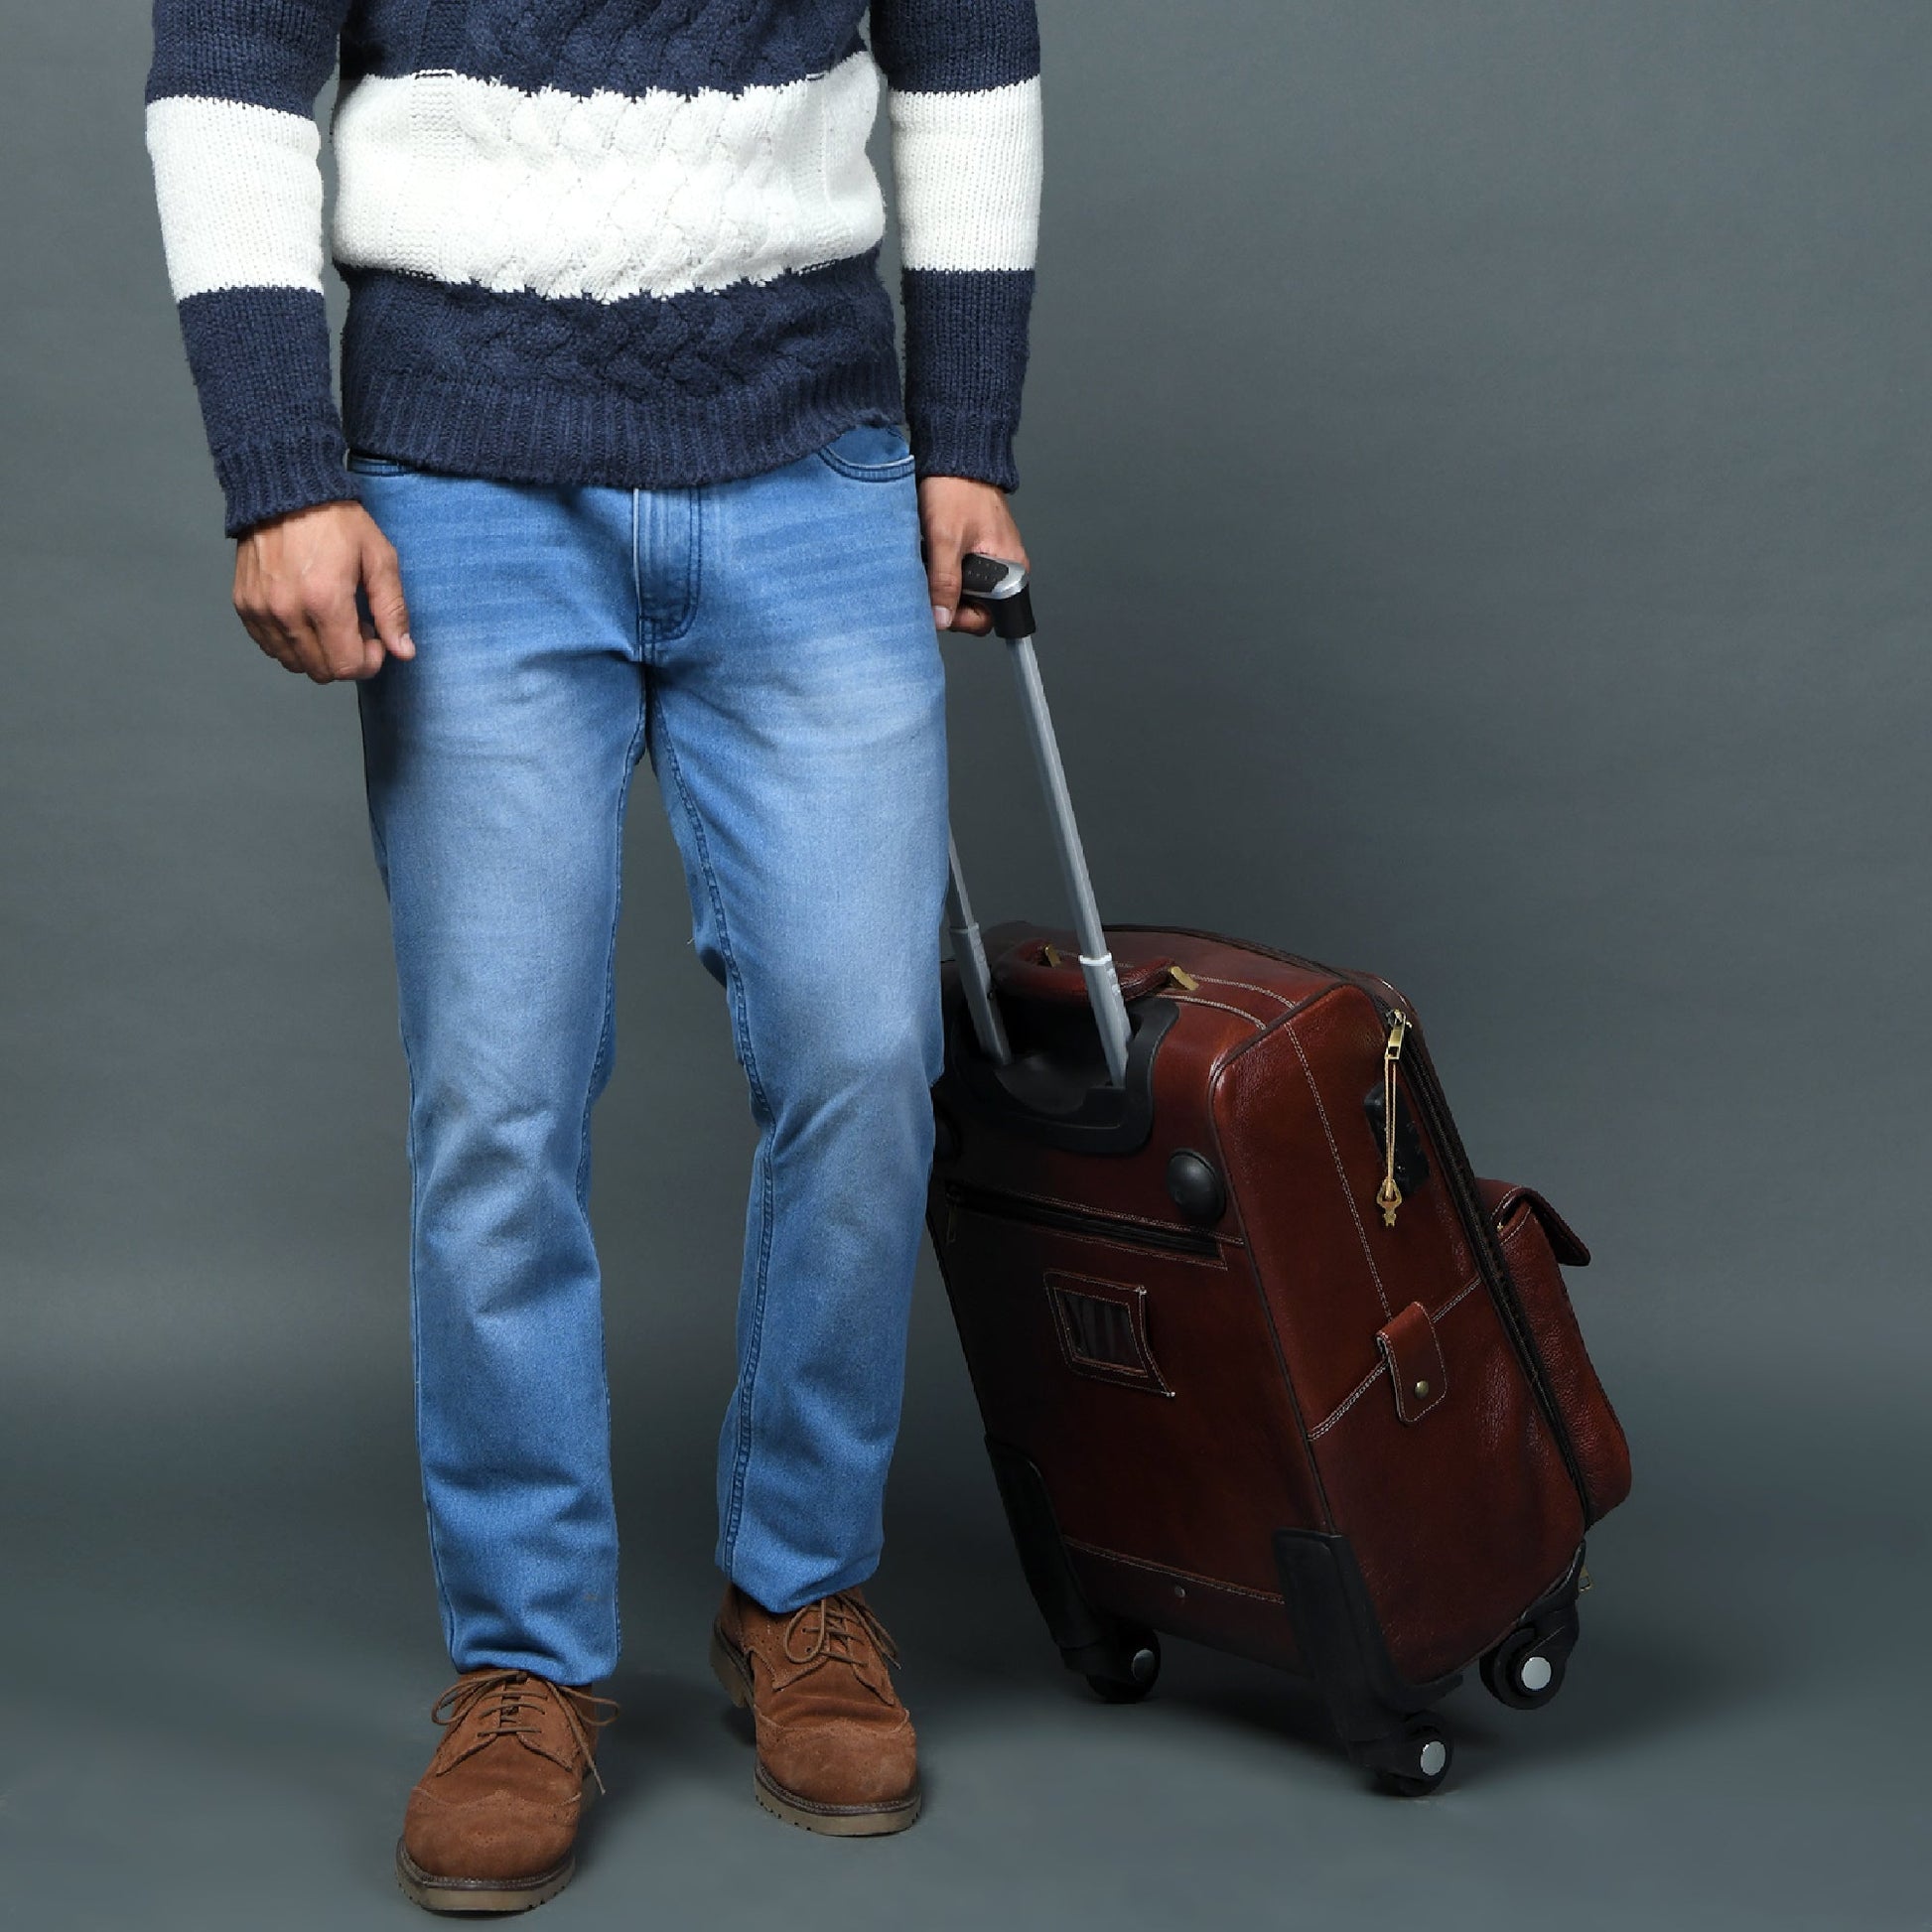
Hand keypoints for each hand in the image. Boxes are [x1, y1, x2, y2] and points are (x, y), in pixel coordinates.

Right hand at [233, 500, 413, 682]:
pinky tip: (306, 617)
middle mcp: (288, 611)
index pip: (348, 667)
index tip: (374, 639)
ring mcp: (261, 610)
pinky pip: (270, 647)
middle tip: (355, 626)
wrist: (285, 490)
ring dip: (319, 653)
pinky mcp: (244, 605)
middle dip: (346, 658)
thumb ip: (393, 610)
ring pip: (295, 663)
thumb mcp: (379, 559)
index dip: (369, 662)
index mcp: (325, 601)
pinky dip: (292, 643)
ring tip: (330, 620)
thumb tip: (403, 652)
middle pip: (322, 671)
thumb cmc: (336, 521)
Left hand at [918, 476, 1029, 637]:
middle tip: (931, 581)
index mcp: (1010, 570)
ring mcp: (990, 559)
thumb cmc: (957, 490)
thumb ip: (944, 582)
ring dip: (944, 584)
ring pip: (964, 591)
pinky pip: (960, 572)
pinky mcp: (976, 549)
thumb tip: (941, 618)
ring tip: (931, 561)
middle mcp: (1005, 568)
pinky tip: (933, 555)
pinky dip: (944, 570)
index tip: (941, 607)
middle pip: (975, 607)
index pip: (989, 618)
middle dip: (949, 600)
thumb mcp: (945, 540)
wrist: (954, 457)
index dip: (962, 618)